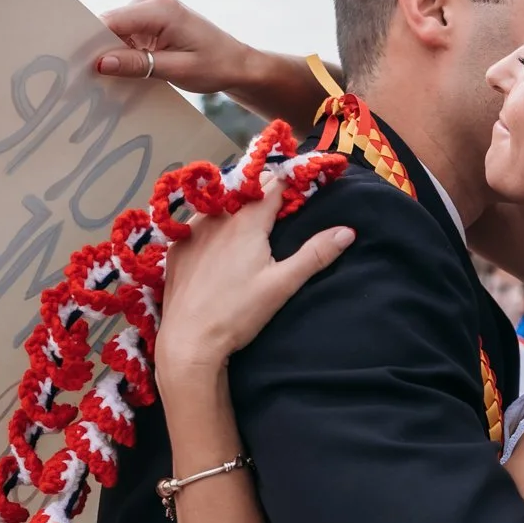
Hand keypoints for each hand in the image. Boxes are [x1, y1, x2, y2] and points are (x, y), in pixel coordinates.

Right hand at [96, 0, 249, 92]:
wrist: (234, 61)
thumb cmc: (213, 65)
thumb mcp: (177, 71)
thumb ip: (138, 65)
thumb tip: (100, 63)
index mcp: (161, 9)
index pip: (111, 21)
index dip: (92, 42)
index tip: (77, 65)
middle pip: (110, 24)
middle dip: (102, 50)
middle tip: (93, 79)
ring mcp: (149, 3)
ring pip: (114, 29)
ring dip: (113, 52)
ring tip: (118, 75)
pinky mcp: (147, 13)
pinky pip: (124, 31)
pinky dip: (123, 49)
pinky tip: (129, 67)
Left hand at [155, 178, 354, 390]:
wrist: (188, 340)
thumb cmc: (238, 313)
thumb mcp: (283, 284)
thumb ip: (315, 254)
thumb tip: (347, 231)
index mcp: (247, 220)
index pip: (273, 184)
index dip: (289, 182)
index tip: (301, 186)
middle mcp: (217, 217)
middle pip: (246, 191)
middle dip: (264, 193)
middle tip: (279, 206)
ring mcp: (191, 230)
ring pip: (219, 204)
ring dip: (235, 206)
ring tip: (248, 222)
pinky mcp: (176, 247)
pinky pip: (196, 224)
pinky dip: (211, 225)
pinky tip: (216, 243)